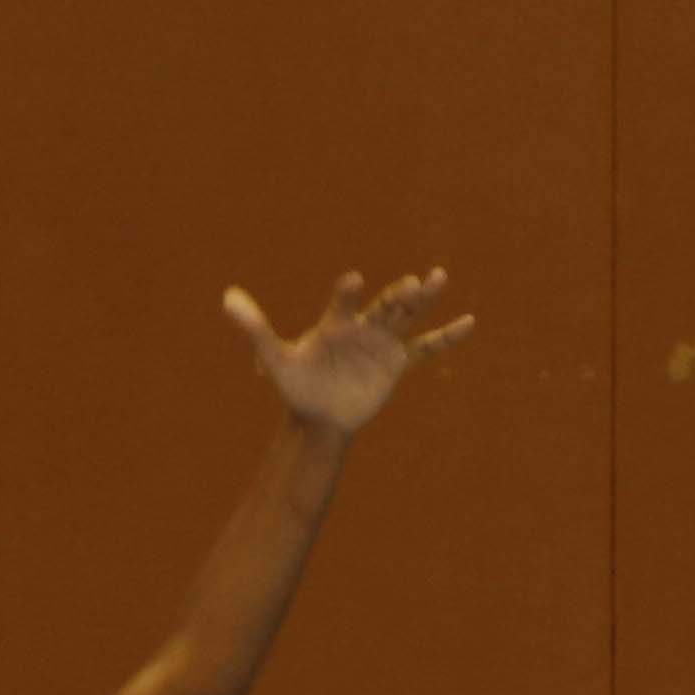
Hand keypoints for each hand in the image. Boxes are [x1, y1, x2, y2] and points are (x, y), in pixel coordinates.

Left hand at [230, 268, 474, 434]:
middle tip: (414, 282)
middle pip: (384, 305)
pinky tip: (469, 322)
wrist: (318, 418)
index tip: (353, 282)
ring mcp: (382, 343)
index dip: (347, 294)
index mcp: (334, 322)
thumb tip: (226, 297)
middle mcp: (362, 326)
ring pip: (407, 317)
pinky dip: (446, 337)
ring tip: (438, 276)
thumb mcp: (275, 359)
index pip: (343, 302)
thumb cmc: (296, 386)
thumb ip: (255, 328)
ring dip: (422, 299)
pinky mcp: (396, 363)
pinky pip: (426, 348)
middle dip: (398, 295)